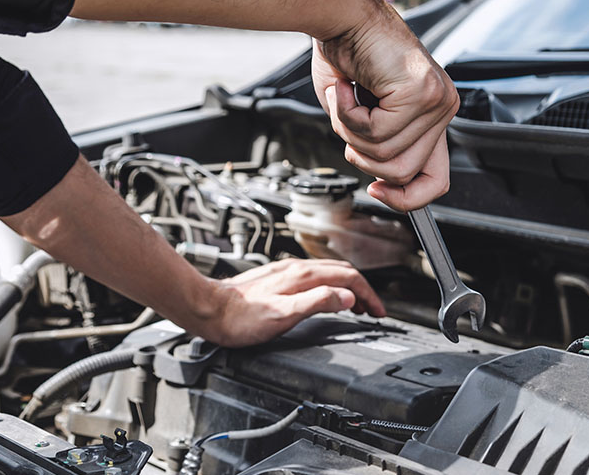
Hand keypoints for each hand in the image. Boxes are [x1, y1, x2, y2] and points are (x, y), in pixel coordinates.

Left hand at [203, 259, 384, 346]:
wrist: (210, 311)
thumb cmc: (241, 318)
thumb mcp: (284, 314)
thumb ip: (318, 302)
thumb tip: (348, 297)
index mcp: (302, 276)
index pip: (348, 278)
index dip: (368, 295)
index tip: (378, 311)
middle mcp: (296, 269)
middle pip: (341, 272)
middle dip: (363, 291)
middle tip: (374, 311)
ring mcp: (287, 272)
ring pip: (329, 274)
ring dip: (348, 288)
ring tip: (357, 306)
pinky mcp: (279, 279)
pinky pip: (316, 278)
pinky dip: (332, 287)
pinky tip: (328, 298)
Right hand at [312, 0, 458, 211]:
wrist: (342, 19)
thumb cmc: (348, 59)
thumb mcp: (363, 118)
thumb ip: (379, 149)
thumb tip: (382, 181)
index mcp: (432, 118)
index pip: (436, 180)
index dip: (405, 199)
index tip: (376, 190)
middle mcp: (442, 109)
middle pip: (404, 173)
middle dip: (362, 156)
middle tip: (347, 122)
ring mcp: (436, 101)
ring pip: (387, 156)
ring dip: (351, 132)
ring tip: (345, 99)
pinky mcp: (421, 92)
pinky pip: (378, 132)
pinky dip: (348, 116)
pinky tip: (346, 89)